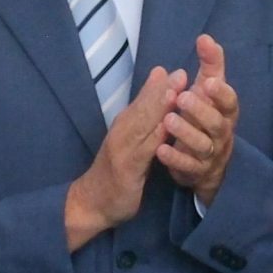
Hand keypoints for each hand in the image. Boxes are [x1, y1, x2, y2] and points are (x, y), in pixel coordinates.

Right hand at [64, 68, 179, 247]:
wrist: (92, 201)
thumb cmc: (116, 170)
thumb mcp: (130, 142)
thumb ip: (144, 119)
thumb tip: (159, 93)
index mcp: (125, 124)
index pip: (143, 101)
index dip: (159, 85)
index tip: (177, 70)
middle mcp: (122, 132)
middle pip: (144, 108)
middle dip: (161, 90)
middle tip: (179, 73)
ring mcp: (123, 149)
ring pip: (143, 125)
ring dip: (158, 108)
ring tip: (174, 92)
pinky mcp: (127, 168)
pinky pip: (144, 150)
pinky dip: (155, 138)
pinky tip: (166, 129)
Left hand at [158, 35, 238, 202]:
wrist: (207, 161)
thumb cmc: (206, 116)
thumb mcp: (208, 90)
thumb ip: (210, 65)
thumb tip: (206, 38)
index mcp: (225, 112)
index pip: (230, 102)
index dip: (221, 93)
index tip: (208, 81)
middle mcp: (222, 133)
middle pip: (216, 123)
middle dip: (201, 110)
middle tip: (182, 97)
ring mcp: (210, 154)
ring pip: (203, 145)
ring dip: (186, 133)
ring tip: (168, 120)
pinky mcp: (196, 171)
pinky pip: (188, 167)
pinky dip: (175, 160)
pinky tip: (161, 150)